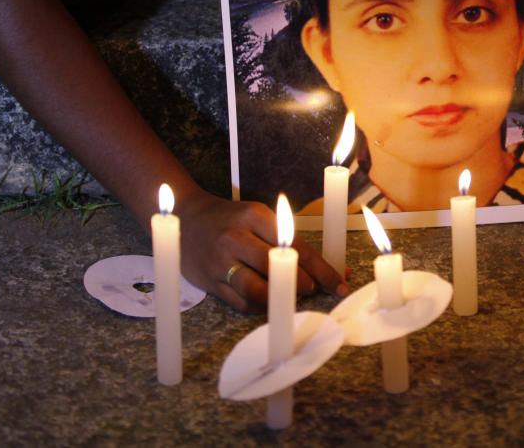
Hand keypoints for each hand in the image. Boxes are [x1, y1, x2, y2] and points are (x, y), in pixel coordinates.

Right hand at [176, 191, 348, 312]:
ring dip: (282, 297)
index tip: (340, 283)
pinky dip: (261, 306)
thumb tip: (330, 268)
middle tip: (315, 290)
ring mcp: (220, 261)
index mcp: (256, 217)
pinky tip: (272, 303)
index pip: (298, 247)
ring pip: (258, 289)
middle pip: (280, 268)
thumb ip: (289, 241)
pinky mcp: (209, 281)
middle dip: (304, 284)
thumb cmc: (231, 219)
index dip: (322, 270)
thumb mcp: (259, 217)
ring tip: (293, 296)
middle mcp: (237, 238)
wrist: (183, 217)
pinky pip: (241, 302)